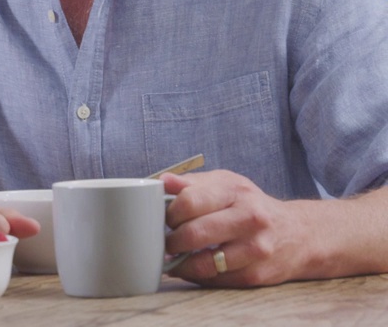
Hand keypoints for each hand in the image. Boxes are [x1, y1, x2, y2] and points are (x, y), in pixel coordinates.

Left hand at [162, 170, 312, 285]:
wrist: (299, 233)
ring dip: (180, 263)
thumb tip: (161, 181)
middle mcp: (250, 219)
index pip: (189, 202)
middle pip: (194, 234)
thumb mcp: (226, 184)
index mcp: (236, 192)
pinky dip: (197, 275)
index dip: (169, 213)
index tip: (163, 219)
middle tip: (165, 241)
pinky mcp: (257, 274)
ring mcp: (256, 249)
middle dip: (171, 241)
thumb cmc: (251, 205)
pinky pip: (215, 280)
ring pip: (204, 263)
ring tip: (173, 256)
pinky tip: (190, 267)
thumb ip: (192, 183)